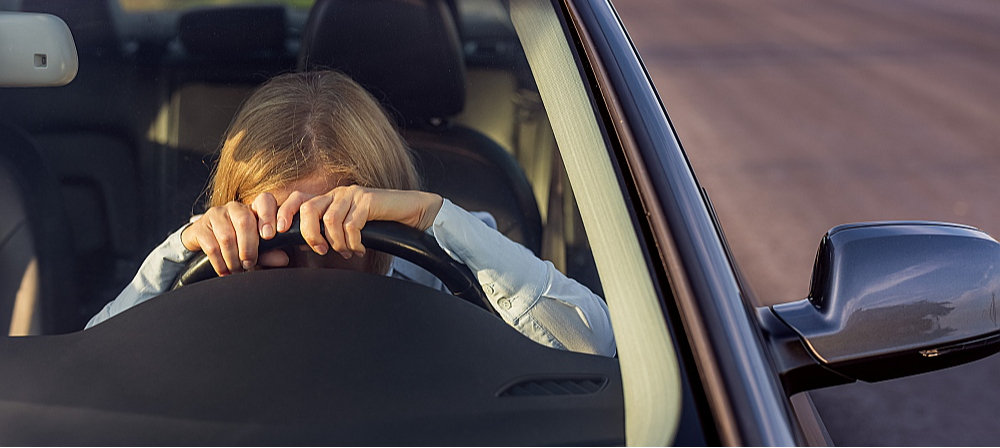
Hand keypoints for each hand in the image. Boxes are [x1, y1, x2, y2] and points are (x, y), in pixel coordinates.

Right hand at [179, 193, 283, 275]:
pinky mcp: (200, 227)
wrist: (205, 247)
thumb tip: (284, 259)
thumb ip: (270, 253)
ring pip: (227, 236)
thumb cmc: (238, 247)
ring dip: (233, 259)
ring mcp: (216, 214)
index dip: (268, 216)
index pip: (265, 201)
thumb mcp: (256, 251)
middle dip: (249, 247)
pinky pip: (212, 246)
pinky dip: (220, 263)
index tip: (270, 236)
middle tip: (250, 263)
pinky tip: (225, 271)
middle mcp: (235, 207)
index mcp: (253, 209)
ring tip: (237, 270)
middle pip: (244, 221)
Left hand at [267, 186, 443, 258]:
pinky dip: (353, 242)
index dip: (284, 215)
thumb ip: (330, 234)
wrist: (412, 214)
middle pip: (308, 209)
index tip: (278, 233)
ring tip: (347, 251)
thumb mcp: (350, 230)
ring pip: (329, 220)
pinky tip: (361, 248)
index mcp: (329, 200)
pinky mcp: (368, 199)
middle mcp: (338, 194)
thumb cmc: (381, 225)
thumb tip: (308, 248)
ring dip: (337, 242)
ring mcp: (352, 195)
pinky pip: (351, 225)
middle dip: (310, 234)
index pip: (298, 201)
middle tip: (321, 250)